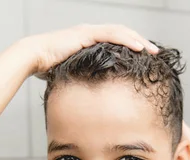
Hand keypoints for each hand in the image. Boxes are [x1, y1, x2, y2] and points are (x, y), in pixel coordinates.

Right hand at [26, 24, 158, 77]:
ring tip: (152, 50)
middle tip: (156, 52)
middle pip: (122, 34)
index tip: (146, 57)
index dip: (132, 46)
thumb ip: (84, 79)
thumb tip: (92, 97)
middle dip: (140, 41)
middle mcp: (91, 32)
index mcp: (90, 40)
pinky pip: (112, 35)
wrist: (34, 57)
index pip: (116, 40)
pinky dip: (127, 40)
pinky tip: (139, 47)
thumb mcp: (72, 74)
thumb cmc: (48, 68)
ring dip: (138, 40)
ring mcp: (89, 31)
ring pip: (120, 32)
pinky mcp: (86, 34)